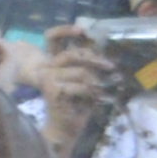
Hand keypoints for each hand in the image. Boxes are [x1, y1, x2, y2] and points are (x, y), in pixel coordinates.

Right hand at [39, 30, 127, 157]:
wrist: (65, 128)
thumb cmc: (77, 104)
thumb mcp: (85, 79)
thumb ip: (87, 64)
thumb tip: (99, 48)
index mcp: (51, 62)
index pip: (53, 38)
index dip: (65, 30)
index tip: (81, 29)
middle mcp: (45, 67)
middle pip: (74, 54)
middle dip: (96, 60)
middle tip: (111, 68)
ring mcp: (47, 78)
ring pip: (82, 72)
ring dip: (96, 83)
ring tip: (102, 92)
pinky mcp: (52, 89)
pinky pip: (82, 85)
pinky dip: (93, 94)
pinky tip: (94, 100)